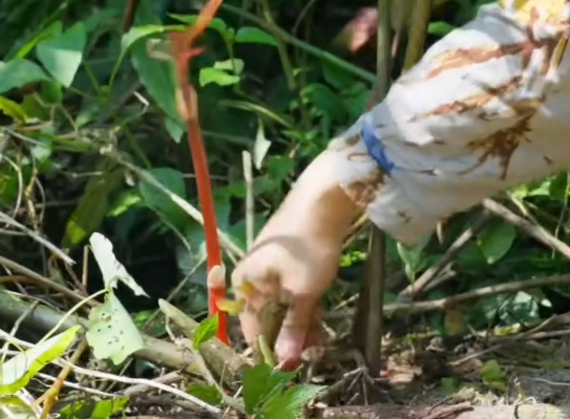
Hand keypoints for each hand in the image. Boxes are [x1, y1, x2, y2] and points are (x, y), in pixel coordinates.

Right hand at [231, 150, 359, 367]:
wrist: (324, 200)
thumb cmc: (307, 248)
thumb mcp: (303, 292)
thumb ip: (293, 327)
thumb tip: (285, 360)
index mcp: (245, 283)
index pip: (251, 328)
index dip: (270, 351)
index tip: (290, 368)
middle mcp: (252, 276)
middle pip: (268, 317)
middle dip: (289, 337)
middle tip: (312, 354)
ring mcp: (270, 267)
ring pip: (283, 304)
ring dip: (300, 323)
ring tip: (321, 340)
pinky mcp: (289, 261)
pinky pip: (292, 290)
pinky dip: (304, 305)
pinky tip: (320, 320)